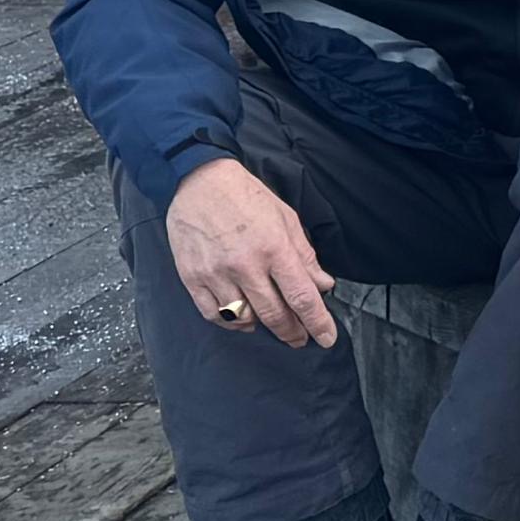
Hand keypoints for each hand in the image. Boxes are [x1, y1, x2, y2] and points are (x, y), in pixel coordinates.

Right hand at [165, 156, 337, 349]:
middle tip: (300, 338)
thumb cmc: (246, 197)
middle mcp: (246, 265)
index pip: (302, 296)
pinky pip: (213, 315)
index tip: (327, 338)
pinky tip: (242, 319)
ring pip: (244, 319)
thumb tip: (323, 285)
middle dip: (292, 332)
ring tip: (272, 323)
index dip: (318, 322)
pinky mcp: (192, 277)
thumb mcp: (286, 218)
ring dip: (263, 326)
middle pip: (275, 314)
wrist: (199, 181)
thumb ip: (305, 255)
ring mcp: (216, 273)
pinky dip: (231, 323)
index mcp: (274, 248)